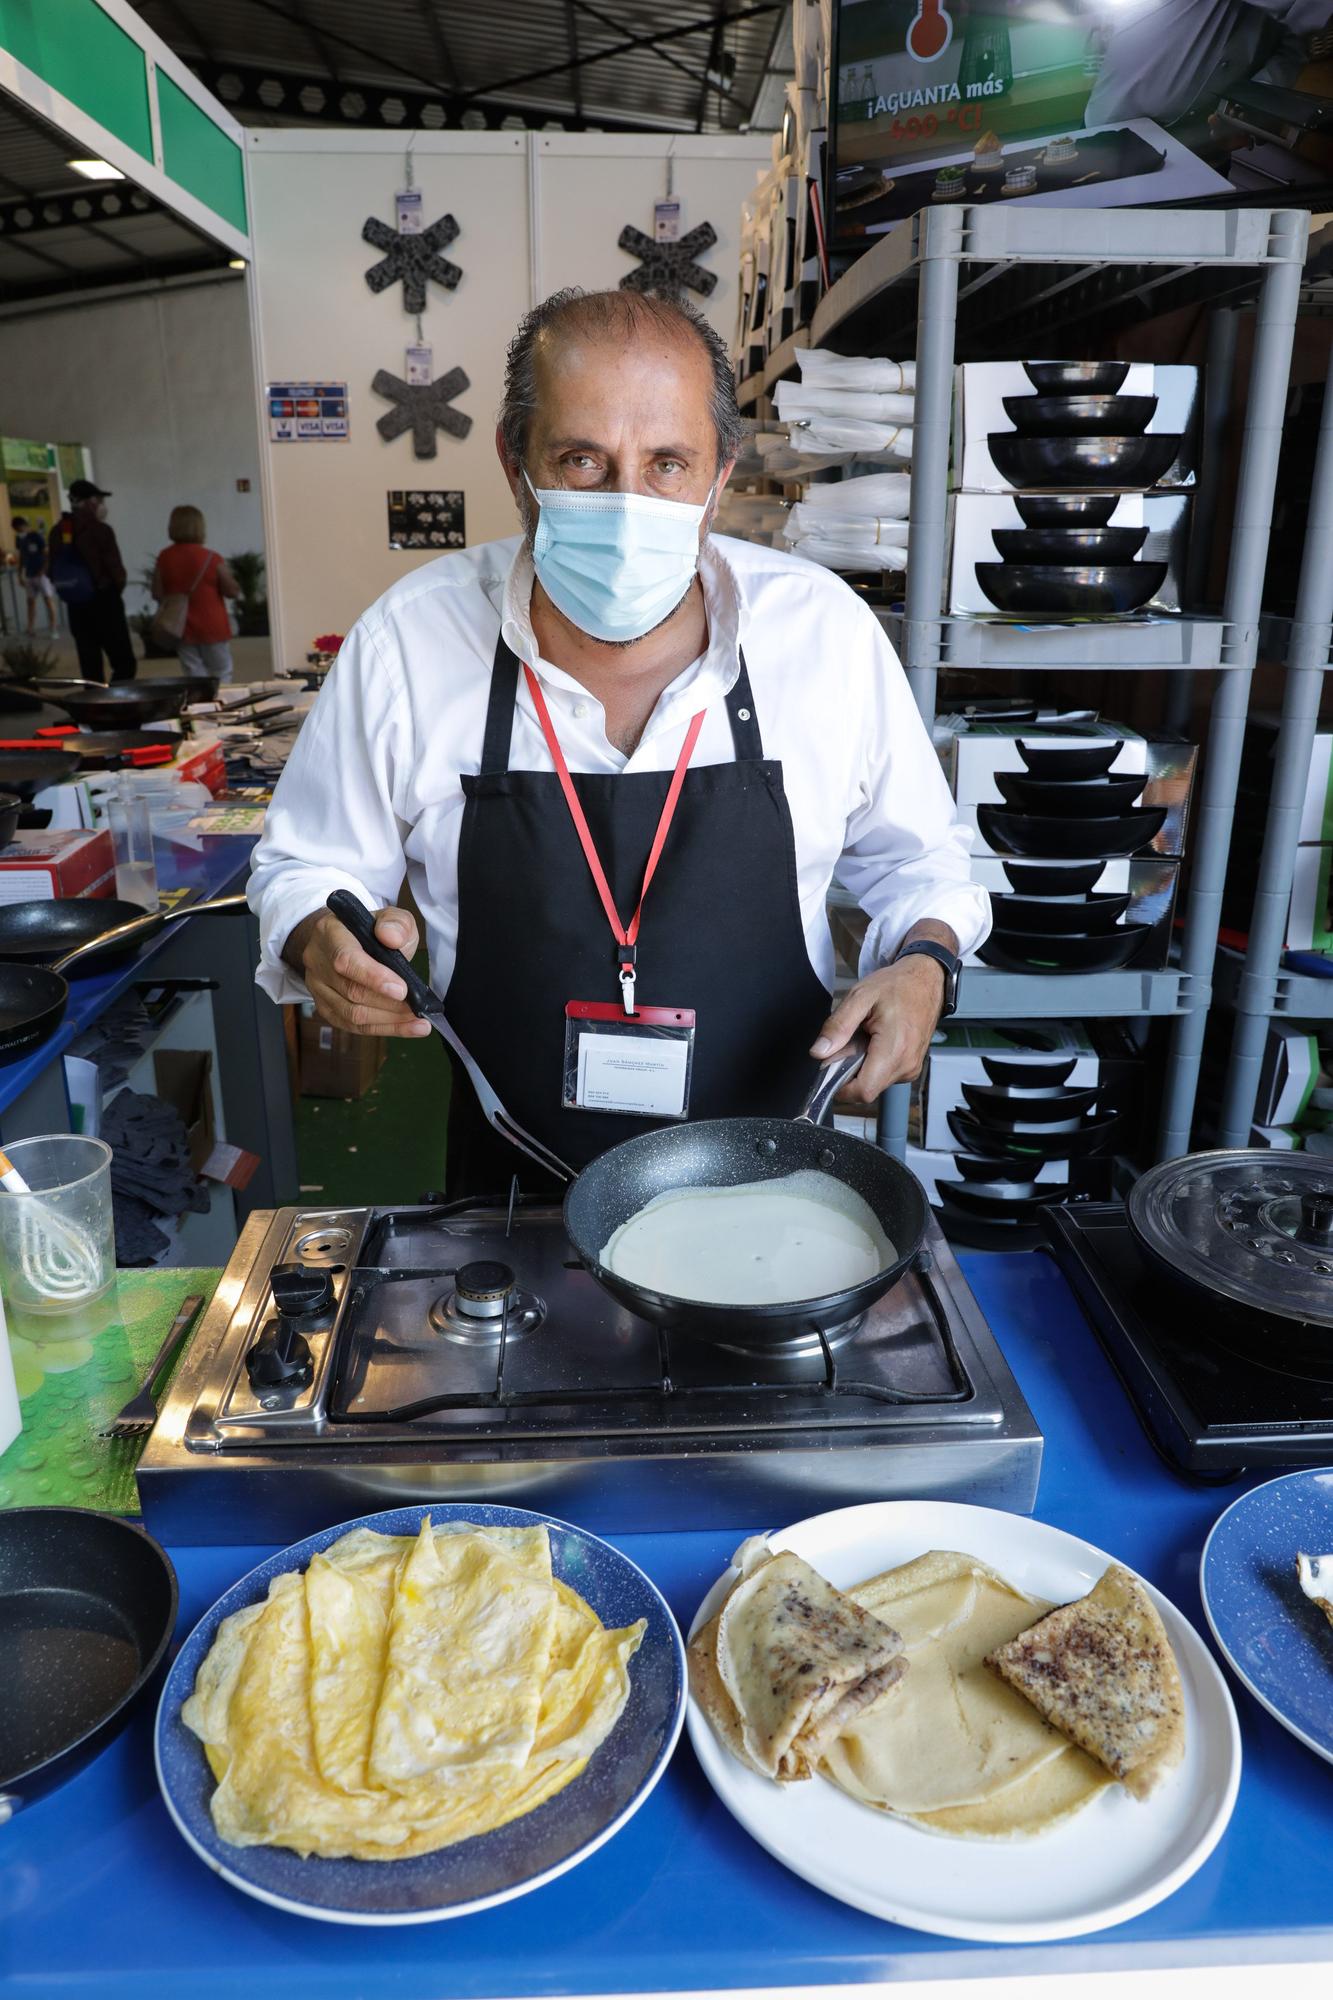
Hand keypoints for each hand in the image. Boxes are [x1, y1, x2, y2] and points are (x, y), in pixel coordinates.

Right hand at [286, 905, 432, 1038]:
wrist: (348, 941)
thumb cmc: (371, 930)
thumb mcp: (391, 917)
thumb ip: (396, 923)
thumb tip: (392, 938)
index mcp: (330, 932)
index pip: (346, 959)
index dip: (373, 977)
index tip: (401, 990)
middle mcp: (317, 960)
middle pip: (351, 991)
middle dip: (389, 1003)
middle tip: (418, 1008)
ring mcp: (317, 987)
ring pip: (351, 1014)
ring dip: (389, 1020)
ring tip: (418, 1021)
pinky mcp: (325, 1007)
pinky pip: (352, 1026)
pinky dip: (383, 1029)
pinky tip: (406, 1027)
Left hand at [809, 958, 945, 1103]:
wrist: (925, 980)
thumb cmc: (897, 985)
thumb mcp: (860, 997)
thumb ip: (838, 1026)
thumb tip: (818, 1053)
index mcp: (895, 1049)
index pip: (863, 1091)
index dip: (841, 1086)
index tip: (831, 1066)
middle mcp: (906, 1065)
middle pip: (866, 1089)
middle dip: (850, 1071)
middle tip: (851, 1041)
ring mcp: (911, 1069)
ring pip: (874, 1083)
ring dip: (862, 1066)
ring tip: (866, 1037)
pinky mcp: (911, 1068)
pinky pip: (884, 1076)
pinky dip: (874, 1063)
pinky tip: (876, 1041)